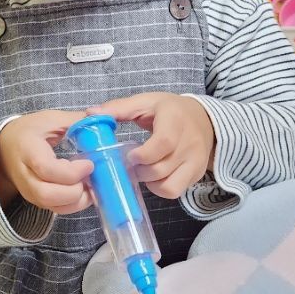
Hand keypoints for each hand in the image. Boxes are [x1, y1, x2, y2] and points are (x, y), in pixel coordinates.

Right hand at [0, 110, 93, 215]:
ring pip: (53, 206)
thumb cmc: (28, 132)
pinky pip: (56, 209)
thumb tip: (102, 117)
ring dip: (77, 200)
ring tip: (91, 185)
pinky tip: (84, 191)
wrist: (4, 148)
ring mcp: (29, 191)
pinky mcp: (36, 200)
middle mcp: (25, 176)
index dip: (71, 171)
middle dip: (75, 191)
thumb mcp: (50, 120)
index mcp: (27, 151)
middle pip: (48, 195)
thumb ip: (75, 120)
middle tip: (90, 178)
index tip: (89, 163)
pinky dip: (73, 204)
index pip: (47, 169)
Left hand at [88, 92, 214, 199]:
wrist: (204, 119)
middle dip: (139, 170)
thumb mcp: (146, 102)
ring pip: (169, 184)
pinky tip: (154, 177)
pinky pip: (175, 191)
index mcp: (175, 120)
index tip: (130, 155)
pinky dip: (160, 188)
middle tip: (130, 163)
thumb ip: (119, 108)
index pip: (163, 143)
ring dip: (148, 181)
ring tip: (142, 169)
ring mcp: (196, 160)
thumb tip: (91, 113)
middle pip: (161, 168)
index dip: (143, 154)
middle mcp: (190, 142)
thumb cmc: (169, 110)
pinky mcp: (197, 174)